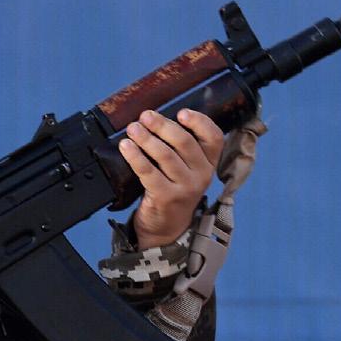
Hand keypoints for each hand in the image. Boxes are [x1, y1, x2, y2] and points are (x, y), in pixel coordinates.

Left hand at [119, 109, 223, 248]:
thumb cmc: (172, 191)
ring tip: (133, 128)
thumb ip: (179, 148)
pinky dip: (135, 156)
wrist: (166, 229)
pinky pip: (148, 172)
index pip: (214, 137)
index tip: (181, 112)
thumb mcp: (186, 171)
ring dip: (146, 138)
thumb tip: (155, 119)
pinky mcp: (166, 197)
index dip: (199, 122)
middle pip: (185, 142)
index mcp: (209, 164)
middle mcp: (202, 175)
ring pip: (165, 155)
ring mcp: (185, 187)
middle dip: (163, 125)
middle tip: (145, 116)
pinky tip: (126, 147)